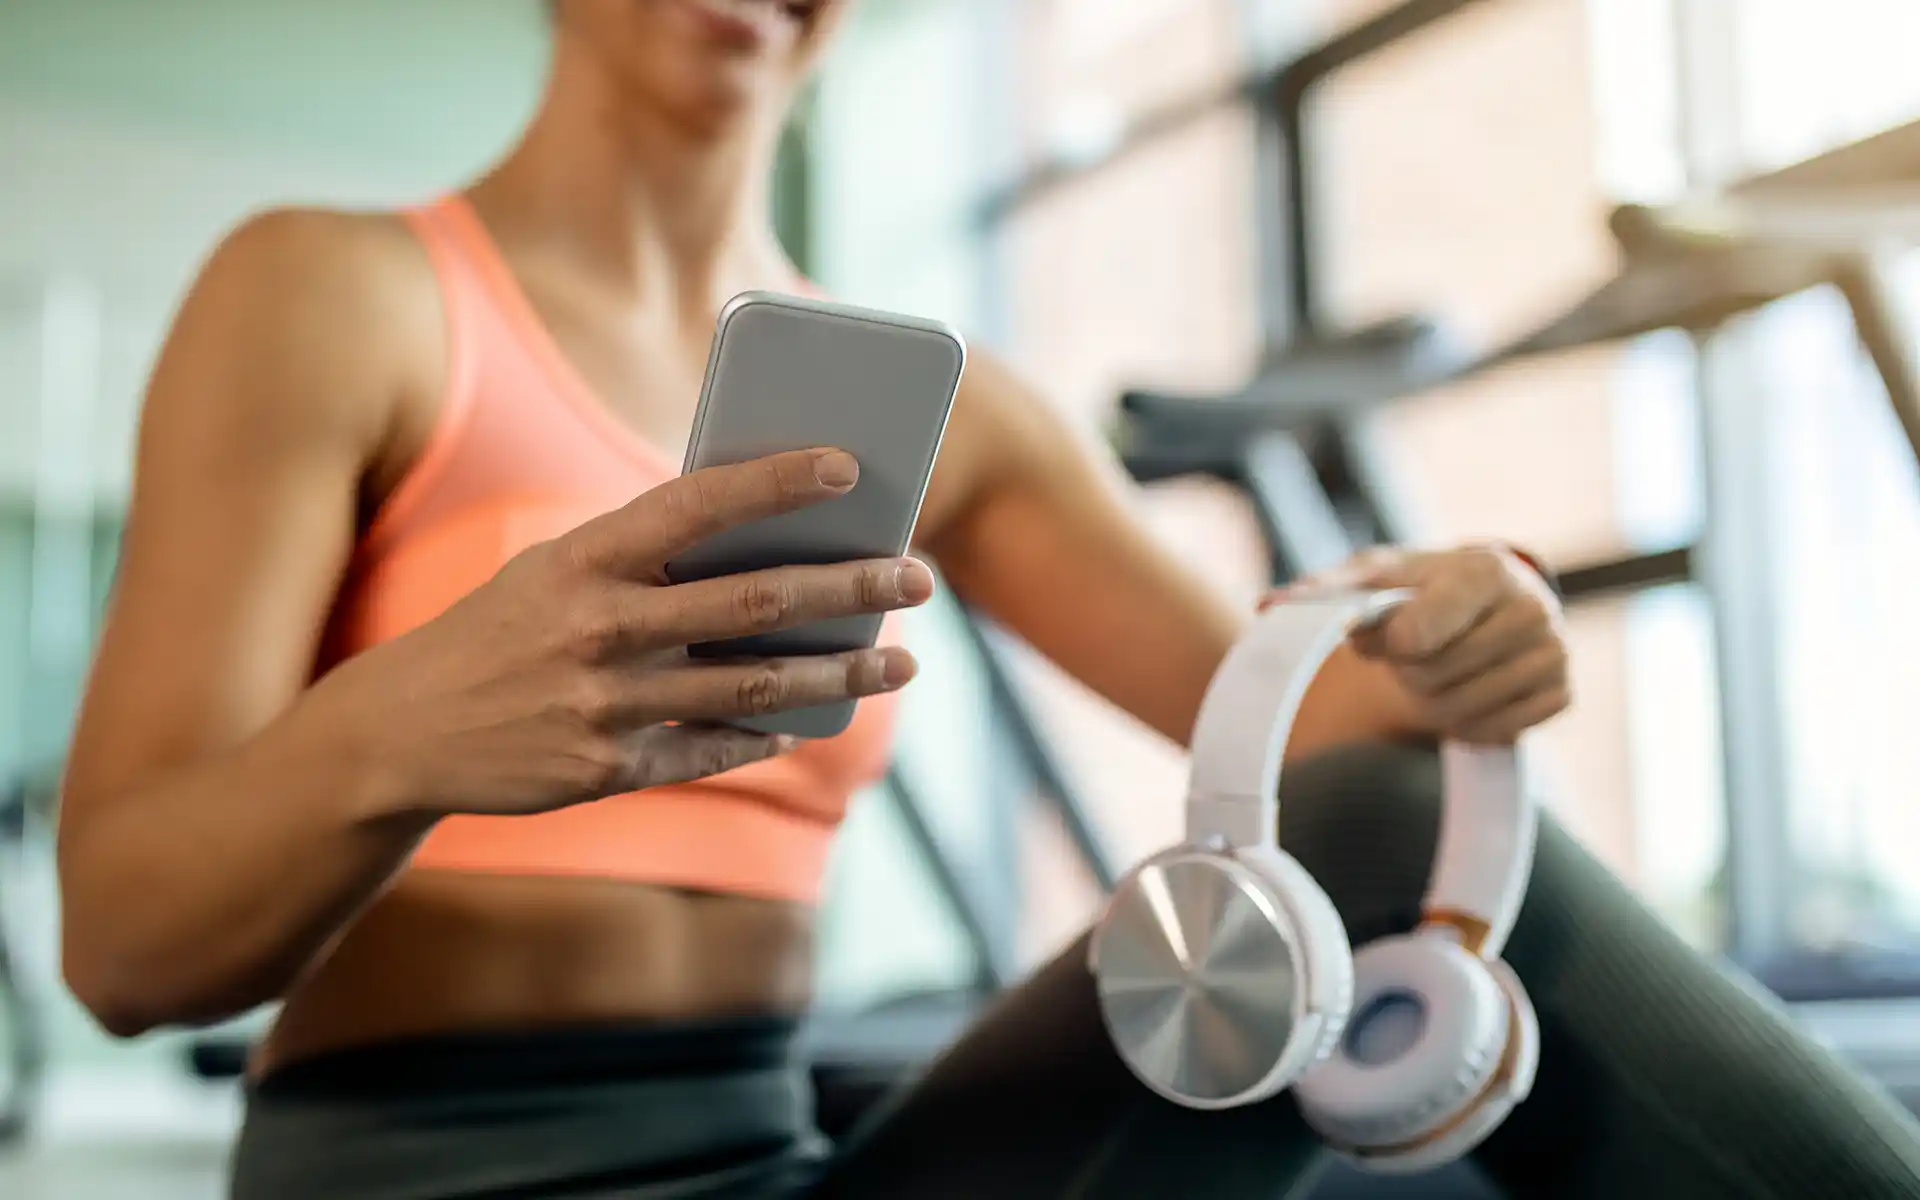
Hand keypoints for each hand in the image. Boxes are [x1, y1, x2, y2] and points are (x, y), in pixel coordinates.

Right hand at [295, 448, 933, 818]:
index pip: (696, 503)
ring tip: (901, 663)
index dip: (774, 481)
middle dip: (852, 588)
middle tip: (919, 578)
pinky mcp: (607, 770)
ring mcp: (605, 704)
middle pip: (756, 601)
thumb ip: (646, 559)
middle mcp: (600, 626)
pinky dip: (767, 734)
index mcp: (586, 557)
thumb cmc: (501, 631)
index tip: (849, 467)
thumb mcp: (555, 572)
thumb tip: (770, 546)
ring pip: (757, 687)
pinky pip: (713, 749)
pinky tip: (810, 720)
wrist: (401, 733)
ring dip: (841, 675)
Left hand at [1263, 545, 1570, 744]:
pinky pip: (1494, 733)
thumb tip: (1268, 604)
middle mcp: (1533, 607)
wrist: (1488, 600)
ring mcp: (1554, 653)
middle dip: (1409, 671)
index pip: (1417, 635)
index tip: (1388, 634)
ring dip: (1434, 699)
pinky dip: (1468, 721)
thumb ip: (1326, 590)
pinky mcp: (1562, 694)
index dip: (1388, 645)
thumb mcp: (1375, 576)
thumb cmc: (1422, 587)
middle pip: (1434, 677)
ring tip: (1440, 666)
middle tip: (1413, 650)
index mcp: (1485, 569)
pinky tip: (1469, 688)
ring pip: (1462, 711)